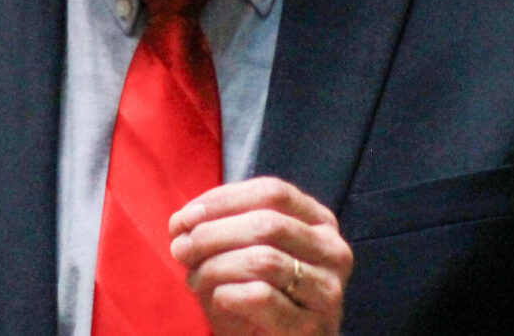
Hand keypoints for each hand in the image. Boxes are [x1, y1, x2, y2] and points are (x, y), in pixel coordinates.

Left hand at [168, 176, 351, 335]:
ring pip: (264, 260)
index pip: (272, 192)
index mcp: (318, 222)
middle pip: (267, 224)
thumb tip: (181, 221)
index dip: (223, 200)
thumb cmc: (255, 298)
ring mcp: (328, 290)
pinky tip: (217, 298)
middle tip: (180, 249)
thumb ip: (214, 230)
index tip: (184, 217)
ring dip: (215, 266)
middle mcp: (333, 251)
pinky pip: (262, 298)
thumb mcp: (238, 254)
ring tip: (193, 279)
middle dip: (212, 233)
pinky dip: (228, 294)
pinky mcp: (314, 326)